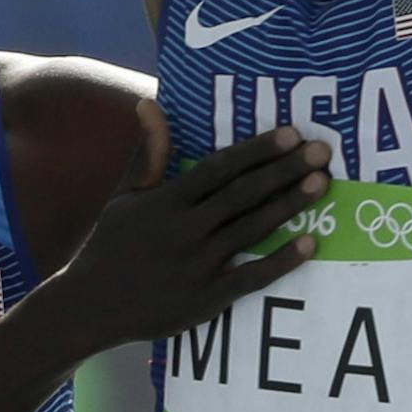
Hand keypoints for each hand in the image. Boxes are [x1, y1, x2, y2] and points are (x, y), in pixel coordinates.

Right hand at [55, 102, 329, 347]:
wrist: (89, 307)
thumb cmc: (110, 247)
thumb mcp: (124, 198)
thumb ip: (147, 154)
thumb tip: (148, 104)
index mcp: (164, 201)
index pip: (219, 168)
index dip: (256, 150)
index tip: (291, 134)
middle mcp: (183, 228)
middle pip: (242, 194)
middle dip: (284, 171)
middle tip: (322, 152)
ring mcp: (196, 264)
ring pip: (250, 229)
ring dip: (288, 205)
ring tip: (322, 184)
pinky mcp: (205, 298)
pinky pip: (250, 277)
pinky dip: (280, 261)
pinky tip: (310, 244)